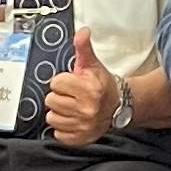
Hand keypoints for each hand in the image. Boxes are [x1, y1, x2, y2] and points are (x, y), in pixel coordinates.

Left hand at [42, 27, 118, 145]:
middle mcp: (87, 108)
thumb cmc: (103, 85)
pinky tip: (73, 120)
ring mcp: (83, 125)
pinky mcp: (80, 138)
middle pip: (51, 100)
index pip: (56, 83)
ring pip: (52, 117)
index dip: (63, 82)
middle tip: (72, 96)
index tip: (72, 83)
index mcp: (90, 89)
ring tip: (72, 108)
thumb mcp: (93, 65)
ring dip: (59, 112)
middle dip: (60, 96)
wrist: (119, 106)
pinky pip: (57, 133)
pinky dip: (63, 128)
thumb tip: (82, 31)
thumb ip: (83, 48)